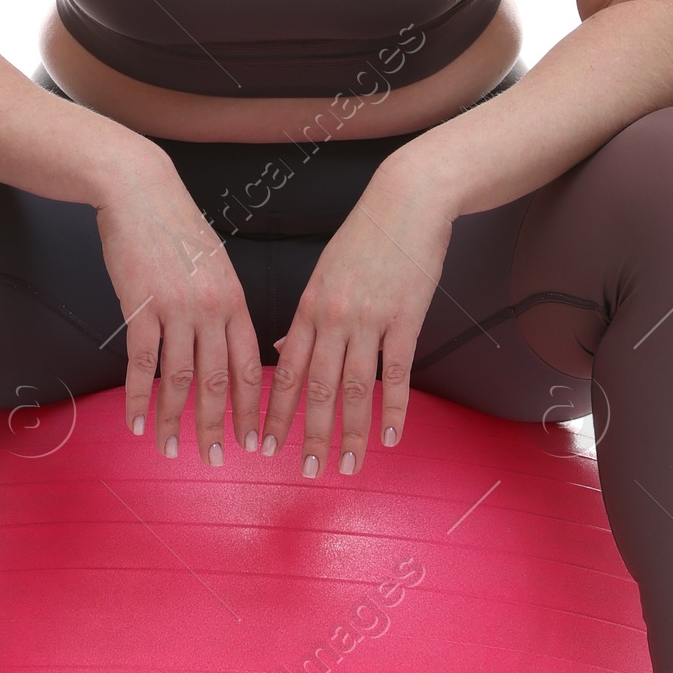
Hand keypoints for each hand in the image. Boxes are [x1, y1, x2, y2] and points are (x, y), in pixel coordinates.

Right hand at [94, 149, 262, 465]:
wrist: (141, 192)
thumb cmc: (178, 230)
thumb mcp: (216, 267)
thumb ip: (224, 307)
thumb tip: (230, 346)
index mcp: (235, 302)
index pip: (250, 367)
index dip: (252, 409)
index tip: (254, 440)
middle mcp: (212, 310)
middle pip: (218, 382)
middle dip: (219, 427)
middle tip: (216, 460)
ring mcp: (176, 309)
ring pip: (180, 379)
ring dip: (176, 420)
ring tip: (172, 450)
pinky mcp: (141, 307)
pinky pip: (142, 363)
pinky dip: (138, 397)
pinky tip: (137, 422)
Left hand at [259, 168, 453, 476]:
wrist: (407, 201)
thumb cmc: (365, 236)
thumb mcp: (324, 273)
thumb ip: (304, 316)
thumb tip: (280, 352)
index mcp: (309, 307)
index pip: (286, 371)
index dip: (276, 411)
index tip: (265, 445)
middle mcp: (334, 317)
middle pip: (318, 388)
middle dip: (310, 434)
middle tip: (306, 471)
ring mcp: (370, 320)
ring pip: (354, 389)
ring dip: (349, 433)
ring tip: (346, 466)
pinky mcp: (406, 319)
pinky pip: (396, 373)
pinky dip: (393, 409)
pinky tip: (390, 436)